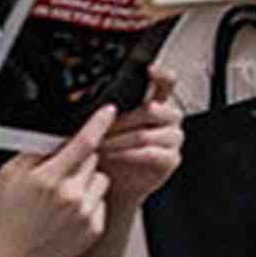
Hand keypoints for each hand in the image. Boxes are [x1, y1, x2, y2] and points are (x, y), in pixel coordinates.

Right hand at [0, 106, 116, 256]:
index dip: (98, 123)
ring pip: (101, 179)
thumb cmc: (7, 218)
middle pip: (93, 159)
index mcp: (48, 179)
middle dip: (80, 159)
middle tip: (59, 173)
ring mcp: (85, 213)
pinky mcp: (95, 227)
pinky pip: (101, 201)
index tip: (109, 111)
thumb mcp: (9, 177)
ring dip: (87, 180)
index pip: (83, 143)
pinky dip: (89, 202)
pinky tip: (67, 213)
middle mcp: (71, 195)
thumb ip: (33, 153)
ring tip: (63, 195)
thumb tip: (56, 136)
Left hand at [95, 69, 185, 210]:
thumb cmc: (106, 154)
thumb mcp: (102, 127)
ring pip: (147, 133)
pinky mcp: (170, 159)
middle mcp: (168, 119)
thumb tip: (83, 93)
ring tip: (100, 146)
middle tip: (99, 129)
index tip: (150, 70)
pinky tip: (113, 156)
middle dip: (121, 120)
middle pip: (152, 110)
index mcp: (155, 104)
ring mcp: (172, 139)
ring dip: (120, 140)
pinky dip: (128, 154)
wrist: (110, 186)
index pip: (165, 83)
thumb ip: (105, 110)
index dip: (161, 75)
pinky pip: (150, 153)